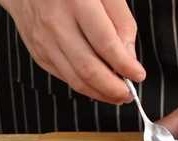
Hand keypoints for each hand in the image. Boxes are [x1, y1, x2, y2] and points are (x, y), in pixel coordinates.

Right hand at [0, 0, 145, 103]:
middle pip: (88, 68)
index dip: (125, 65)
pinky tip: (98, 86)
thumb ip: (122, 24)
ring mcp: (43, 39)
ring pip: (75, 79)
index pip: (105, 44)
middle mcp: (56, 22)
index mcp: (77, 2)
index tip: (139, 75)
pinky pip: (64, 76)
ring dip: (100, 93)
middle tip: (129, 93)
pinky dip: (84, 86)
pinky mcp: (38, 51)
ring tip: (118, 95)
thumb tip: (129, 59)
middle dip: (113, 88)